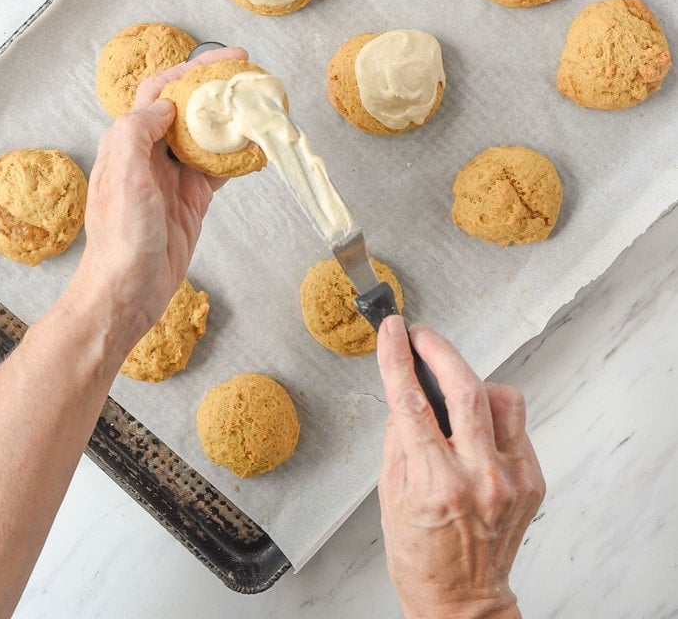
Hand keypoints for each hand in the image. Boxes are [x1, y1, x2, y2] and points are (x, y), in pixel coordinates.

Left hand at [70, 46, 247, 355]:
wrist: (128, 292)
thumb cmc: (121, 240)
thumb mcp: (124, 180)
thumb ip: (137, 134)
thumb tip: (166, 107)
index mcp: (128, 142)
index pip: (160, 91)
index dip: (191, 70)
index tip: (224, 60)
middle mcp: (149, 153)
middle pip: (186, 107)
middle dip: (215, 88)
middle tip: (248, 75)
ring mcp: (172, 176)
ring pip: (205, 135)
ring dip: (230, 119)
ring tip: (258, 105)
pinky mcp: (191, 199)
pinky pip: (217, 168)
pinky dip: (238, 156)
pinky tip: (256, 149)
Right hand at [376, 315, 544, 618]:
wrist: (461, 599)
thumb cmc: (420, 552)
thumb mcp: (390, 492)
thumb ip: (400, 436)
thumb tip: (406, 388)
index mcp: (436, 484)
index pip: (413, 403)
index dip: (399, 358)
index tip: (392, 332)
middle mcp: (479, 479)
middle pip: (466, 389)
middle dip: (440, 350)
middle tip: (422, 336)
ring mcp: (511, 479)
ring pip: (502, 398)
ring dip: (473, 381)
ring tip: (453, 389)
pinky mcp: (532, 480)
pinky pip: (515, 425)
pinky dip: (492, 414)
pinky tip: (475, 427)